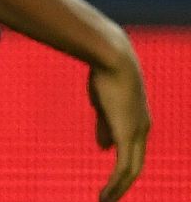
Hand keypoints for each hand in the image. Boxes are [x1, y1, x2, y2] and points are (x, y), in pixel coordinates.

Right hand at [88, 44, 149, 201]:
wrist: (112, 58)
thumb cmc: (106, 74)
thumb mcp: (103, 104)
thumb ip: (105, 126)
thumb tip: (105, 148)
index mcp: (138, 122)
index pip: (133, 152)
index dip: (123, 168)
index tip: (111, 181)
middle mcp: (143, 130)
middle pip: (136, 166)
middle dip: (123, 185)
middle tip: (109, 198)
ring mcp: (137, 133)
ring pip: (131, 171)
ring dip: (118, 189)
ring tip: (105, 201)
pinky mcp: (127, 135)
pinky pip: (123, 168)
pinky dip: (115, 184)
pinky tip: (106, 194)